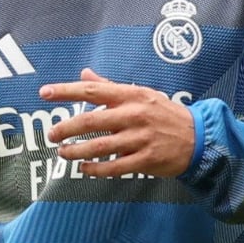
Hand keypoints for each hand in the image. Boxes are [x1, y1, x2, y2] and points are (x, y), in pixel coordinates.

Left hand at [40, 68, 194, 177]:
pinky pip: (115, 166)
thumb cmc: (165, 113)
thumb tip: (84, 73)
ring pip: (100, 146)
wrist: (199, 137)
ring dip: (77, 151)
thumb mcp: (141, 94)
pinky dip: (96, 169)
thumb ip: (110, 86)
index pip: (92, 90)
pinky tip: (84, 169)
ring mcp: (140, 138)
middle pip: (91, 120)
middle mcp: (134, 114)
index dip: (66, 91)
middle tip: (52, 134)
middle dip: (66, 128)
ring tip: (63, 153)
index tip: (45, 93)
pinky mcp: (147, 159)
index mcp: (131, 95)